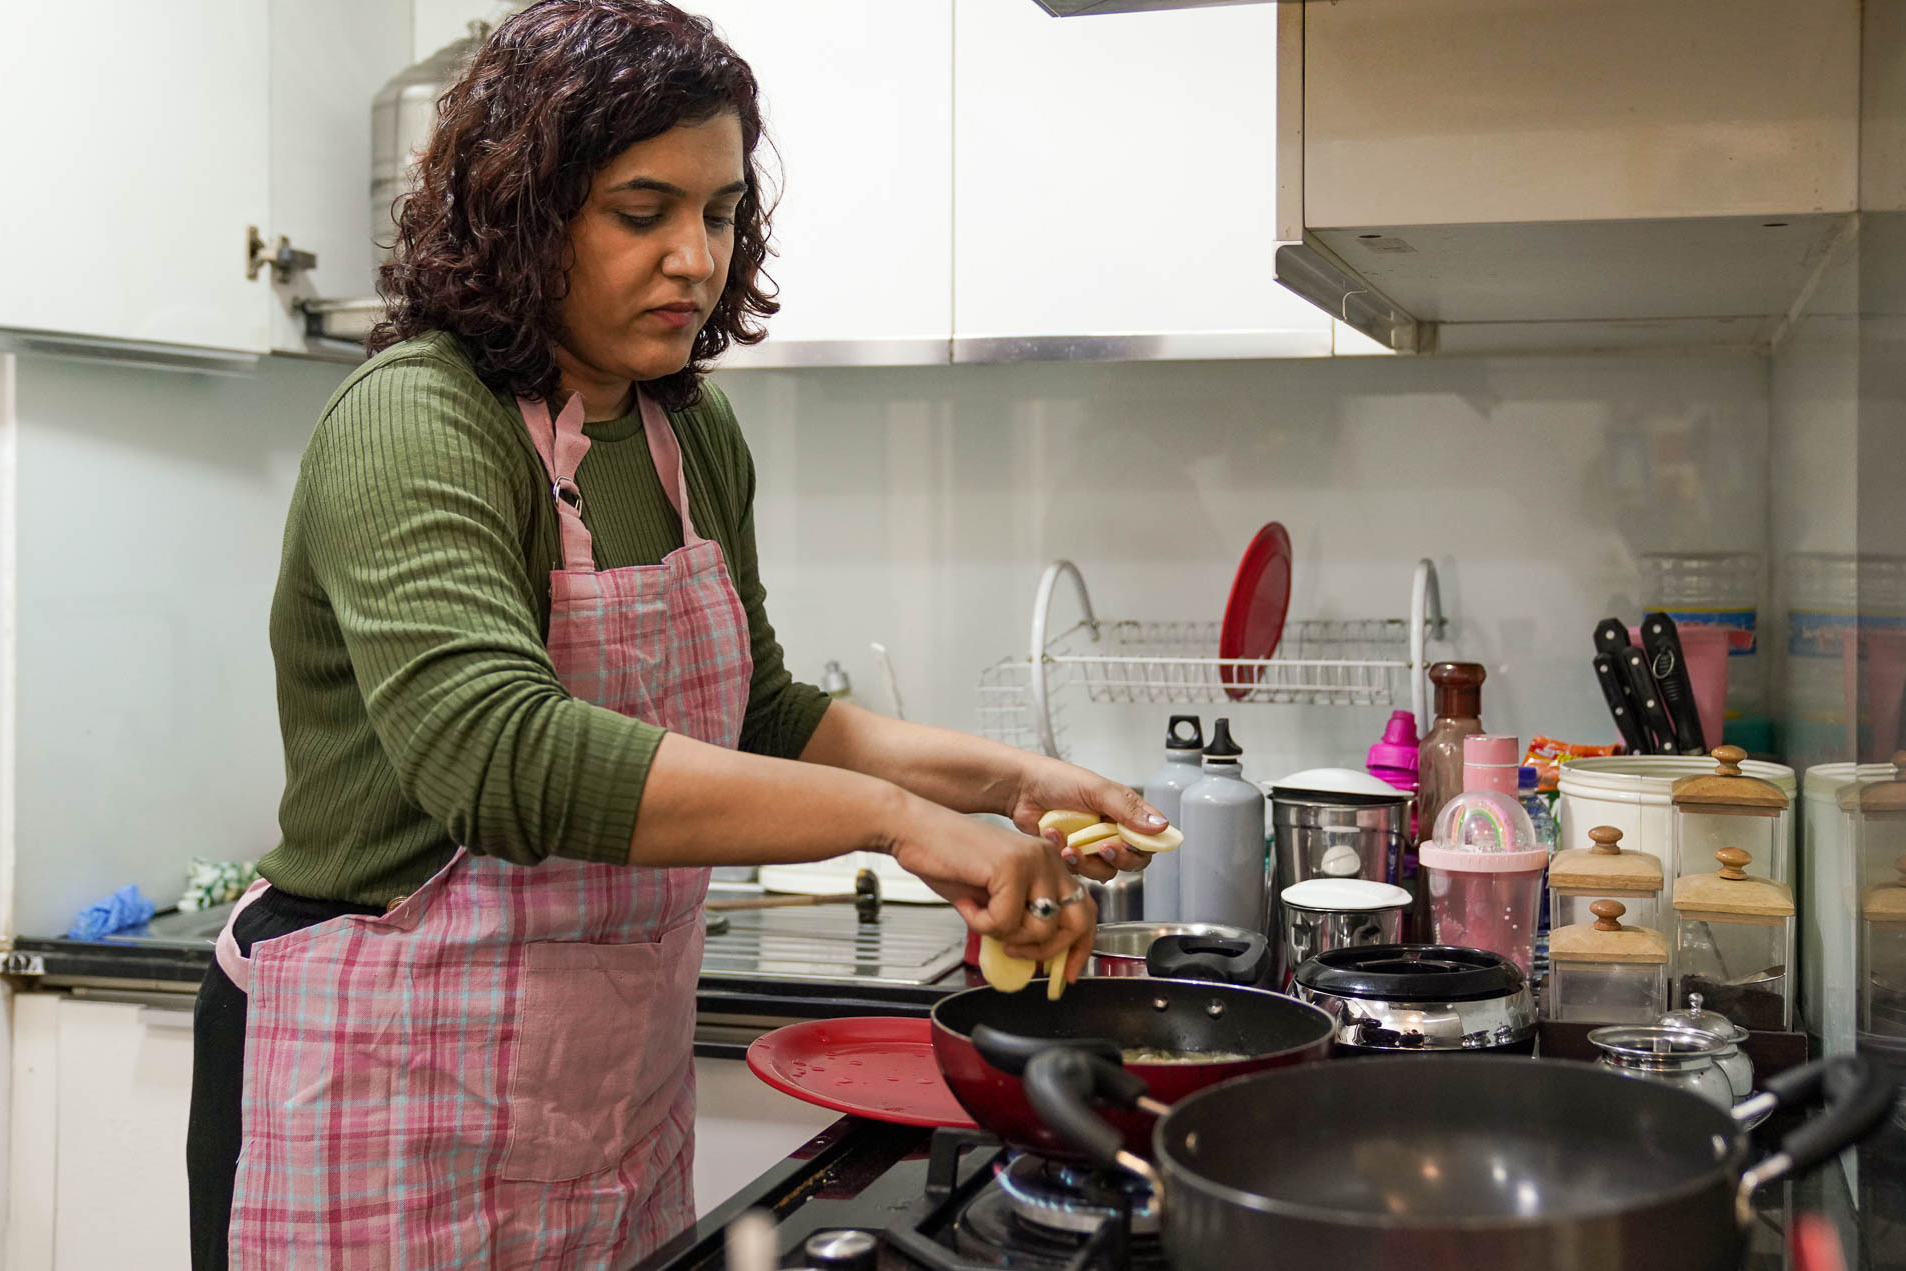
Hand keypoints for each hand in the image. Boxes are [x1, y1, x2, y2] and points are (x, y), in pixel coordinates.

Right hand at [887, 796, 1095, 978]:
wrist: (915, 831)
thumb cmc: (949, 862)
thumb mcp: (995, 896)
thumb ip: (1022, 918)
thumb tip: (1040, 957)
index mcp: (1049, 863)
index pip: (1085, 910)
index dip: (1080, 947)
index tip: (1068, 974)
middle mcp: (1049, 858)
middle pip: (1075, 922)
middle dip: (1046, 950)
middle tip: (1014, 951)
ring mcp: (1033, 860)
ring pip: (1040, 928)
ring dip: (1006, 936)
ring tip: (980, 917)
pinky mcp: (1011, 866)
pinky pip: (1005, 921)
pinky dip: (981, 924)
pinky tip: (967, 904)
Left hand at [1006, 756, 1166, 882]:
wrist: (1021, 789)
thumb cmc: (1057, 780)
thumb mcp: (1096, 789)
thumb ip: (1128, 809)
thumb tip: (1160, 826)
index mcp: (1125, 811)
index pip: (1150, 838)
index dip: (1144, 846)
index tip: (1130, 843)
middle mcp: (1112, 830)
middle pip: (1132, 861)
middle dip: (1118, 857)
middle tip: (1103, 847)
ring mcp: (1092, 845)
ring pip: (1105, 870)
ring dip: (1087, 860)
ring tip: (1068, 845)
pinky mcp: (1073, 857)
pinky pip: (1080, 871)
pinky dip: (1067, 858)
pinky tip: (1053, 838)